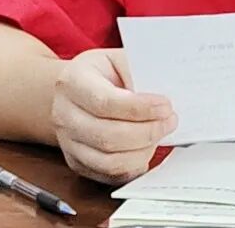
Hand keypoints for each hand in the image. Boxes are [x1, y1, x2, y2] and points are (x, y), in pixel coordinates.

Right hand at [51, 48, 176, 183]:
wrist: (75, 91)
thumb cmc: (103, 73)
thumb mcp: (118, 59)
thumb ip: (136, 72)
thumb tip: (162, 93)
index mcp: (73, 82)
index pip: (105, 102)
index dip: (140, 108)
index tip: (165, 106)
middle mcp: (64, 114)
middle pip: (107, 135)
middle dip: (147, 132)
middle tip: (170, 121)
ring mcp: (67, 142)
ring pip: (108, 161)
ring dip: (143, 151)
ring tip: (160, 135)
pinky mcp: (77, 162)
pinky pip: (108, 175)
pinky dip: (133, 167)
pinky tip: (146, 150)